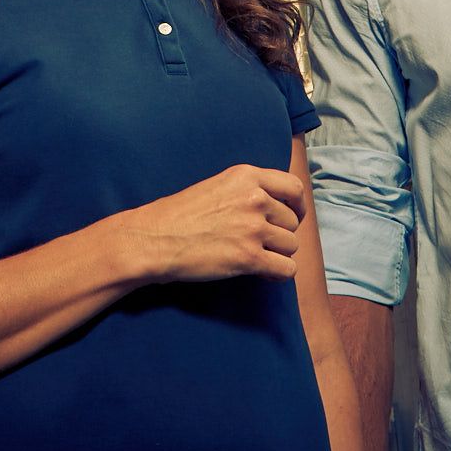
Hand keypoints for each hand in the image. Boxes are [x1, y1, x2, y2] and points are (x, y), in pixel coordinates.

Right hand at [120, 163, 303, 282]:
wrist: (153, 238)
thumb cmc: (178, 215)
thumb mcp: (217, 186)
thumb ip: (247, 190)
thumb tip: (275, 207)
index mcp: (246, 176)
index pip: (294, 188)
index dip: (297, 206)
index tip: (292, 217)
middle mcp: (254, 198)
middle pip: (292, 221)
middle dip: (281, 235)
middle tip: (262, 243)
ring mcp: (253, 228)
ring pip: (291, 245)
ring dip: (277, 254)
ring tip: (256, 258)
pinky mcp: (249, 257)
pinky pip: (287, 269)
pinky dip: (278, 274)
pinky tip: (263, 273)